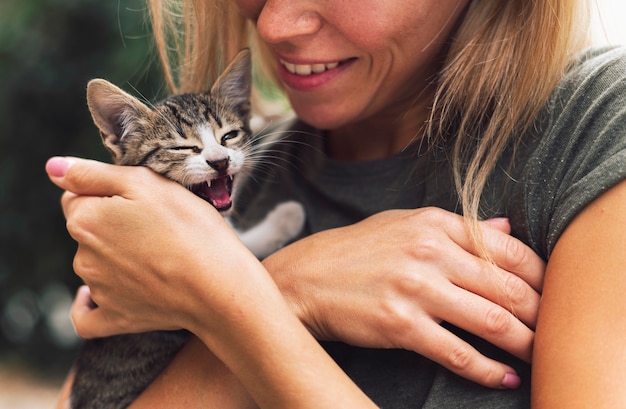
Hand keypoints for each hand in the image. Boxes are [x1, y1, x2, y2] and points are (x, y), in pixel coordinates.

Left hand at [45, 157, 257, 337]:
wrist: (217, 285)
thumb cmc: (189, 228)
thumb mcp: (146, 184)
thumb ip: (93, 174)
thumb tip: (51, 167)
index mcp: (86, 219)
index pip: (76, 197)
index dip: (108, 194)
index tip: (139, 200)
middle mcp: (83, 256)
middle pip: (86, 231)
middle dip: (111, 225)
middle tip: (155, 225)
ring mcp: (98, 290)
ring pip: (94, 265)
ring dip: (114, 258)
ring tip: (157, 255)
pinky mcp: (115, 318)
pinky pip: (87, 315)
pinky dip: (90, 305)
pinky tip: (104, 296)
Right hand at [263, 207, 544, 388]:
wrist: (307, 277)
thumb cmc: (356, 250)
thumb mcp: (404, 223)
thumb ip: (458, 227)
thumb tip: (504, 227)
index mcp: (434, 223)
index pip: (507, 248)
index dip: (538, 274)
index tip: (549, 293)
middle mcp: (429, 252)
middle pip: (507, 286)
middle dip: (539, 312)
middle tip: (552, 329)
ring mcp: (415, 289)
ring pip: (491, 320)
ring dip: (523, 342)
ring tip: (537, 354)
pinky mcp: (400, 325)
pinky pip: (457, 352)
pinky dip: (486, 369)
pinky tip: (502, 375)